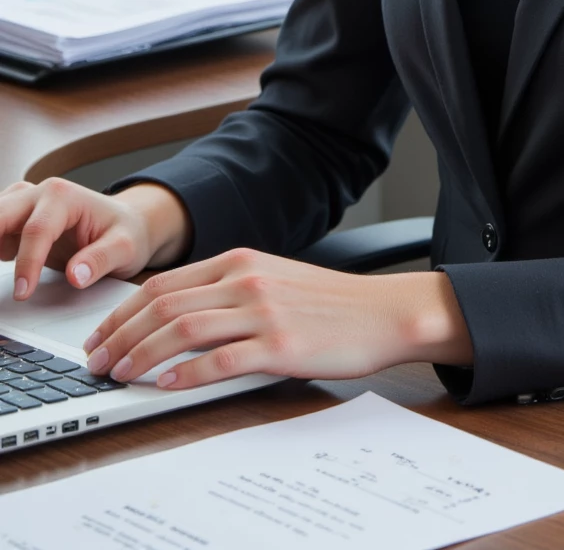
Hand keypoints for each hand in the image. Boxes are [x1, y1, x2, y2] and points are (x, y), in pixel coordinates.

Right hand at [0, 178, 191, 298]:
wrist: (129, 223)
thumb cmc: (126, 231)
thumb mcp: (125, 247)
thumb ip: (101, 259)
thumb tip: (75, 276)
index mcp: (64, 196)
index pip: (36, 230)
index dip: (27, 263)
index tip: (23, 293)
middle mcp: (40, 194)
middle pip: (1, 215)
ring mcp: (26, 205)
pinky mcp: (18, 220)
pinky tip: (1, 263)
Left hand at [82, 248, 472, 389]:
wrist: (383, 312)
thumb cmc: (331, 303)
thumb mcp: (273, 281)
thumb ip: (229, 290)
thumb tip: (177, 315)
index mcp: (241, 261)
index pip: (164, 283)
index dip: (123, 311)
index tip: (101, 334)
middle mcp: (246, 279)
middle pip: (163, 304)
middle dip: (120, 334)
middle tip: (97, 360)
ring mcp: (263, 311)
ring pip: (183, 329)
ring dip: (142, 354)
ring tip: (120, 374)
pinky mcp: (281, 344)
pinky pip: (221, 359)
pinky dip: (187, 372)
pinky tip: (167, 385)